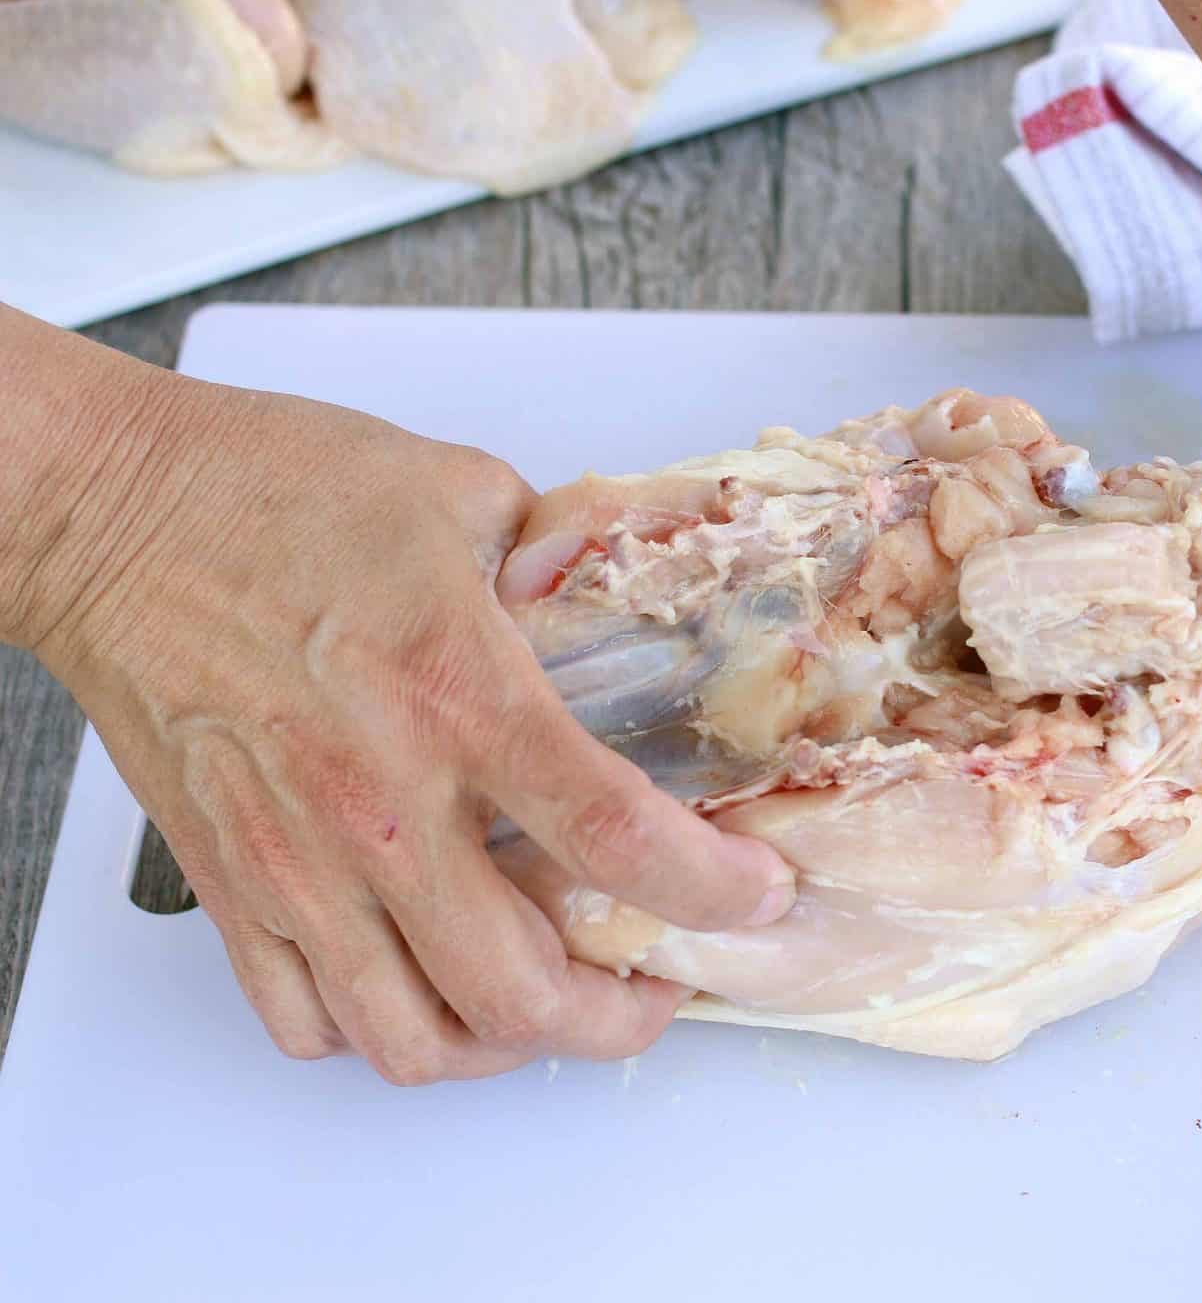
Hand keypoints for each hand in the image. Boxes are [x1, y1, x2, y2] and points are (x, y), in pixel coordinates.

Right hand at [25, 361, 794, 1084]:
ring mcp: (298, 861)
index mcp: (460, 698)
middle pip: (521, 991)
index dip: (707, 891)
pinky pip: (306, 1021)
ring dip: (503, 1046)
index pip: (614, 837)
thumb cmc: (271, 490)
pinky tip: (424, 988)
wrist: (114, 513)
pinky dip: (381, 1032)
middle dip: (618, 1020)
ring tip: (546, 1008)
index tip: (753, 897)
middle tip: (654, 989)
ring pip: (412, 1039)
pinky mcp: (229, 885)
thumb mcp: (461, 491)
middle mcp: (381, 804)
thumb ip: (562, 557)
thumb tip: (624, 592)